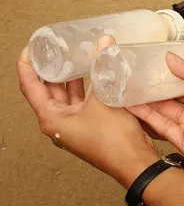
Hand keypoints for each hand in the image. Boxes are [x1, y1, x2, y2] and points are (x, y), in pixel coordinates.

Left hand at [17, 36, 158, 187]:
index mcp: (51, 119)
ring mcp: (75, 126)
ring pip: (68, 96)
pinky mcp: (91, 126)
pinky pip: (83, 102)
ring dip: (72, 77)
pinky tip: (96, 75)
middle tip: (56, 50)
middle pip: (48, 90)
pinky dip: (87, 87)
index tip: (30, 49)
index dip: (27, 65)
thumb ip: (102, 68)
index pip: (30, 86)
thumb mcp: (104, 98)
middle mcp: (60, 123)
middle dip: (52, 69)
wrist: (134, 161)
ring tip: (76, 58)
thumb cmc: (113, 141)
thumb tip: (103, 44)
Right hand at [127, 53, 183, 171]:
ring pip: (159, 113)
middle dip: (144, 90)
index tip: (139, 65)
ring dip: (141, 104)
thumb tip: (170, 57)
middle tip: (122, 79)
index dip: (158, 75)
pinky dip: (148, 120)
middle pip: (163, 98)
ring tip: (120, 92)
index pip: (175, 82)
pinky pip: (163, 130)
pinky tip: (133, 109)